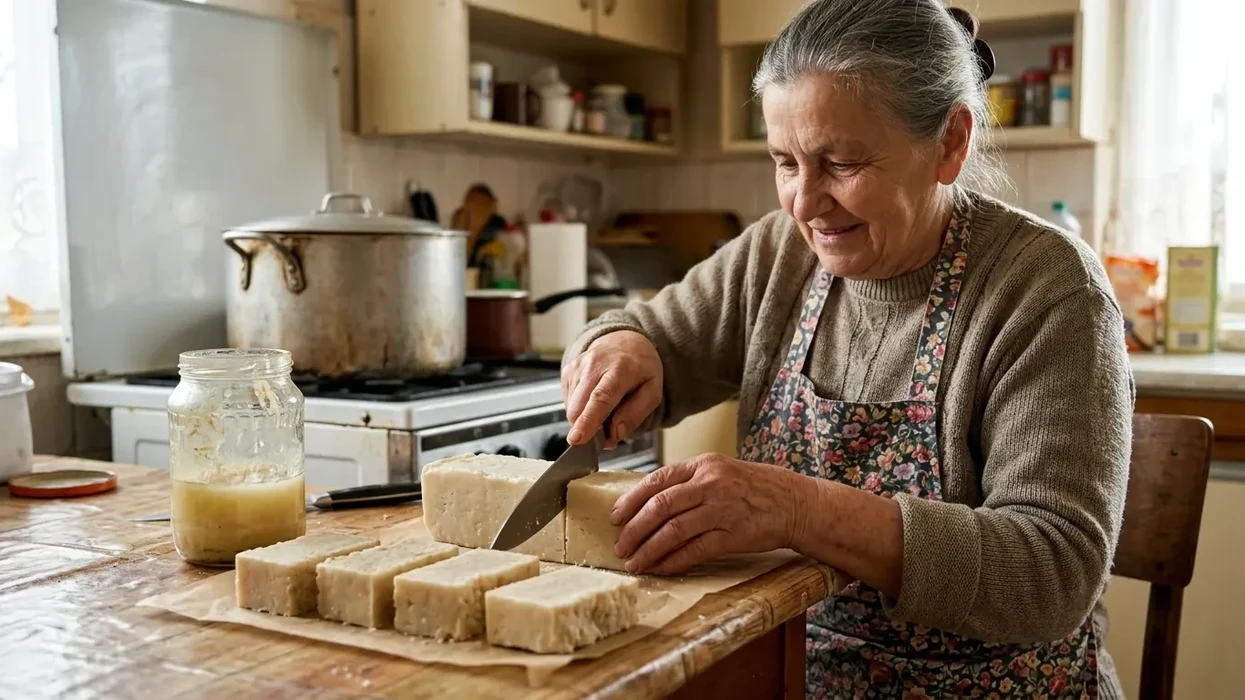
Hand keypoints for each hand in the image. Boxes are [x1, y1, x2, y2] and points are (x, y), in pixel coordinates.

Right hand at [562, 330, 662, 447]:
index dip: (588, 421)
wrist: (625, 342)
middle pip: (580, 407)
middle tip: (606, 433)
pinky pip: (569, 403)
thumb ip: (635, 414)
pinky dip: (581, 410)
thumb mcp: (653, 392)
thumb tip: (615, 434)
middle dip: (588, 429)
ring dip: (586, 419)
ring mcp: (578, 367)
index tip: (577, 439)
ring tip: (605, 410)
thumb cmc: (640, 369)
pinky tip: (594, 400)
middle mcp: (594, 365)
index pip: (601, 398)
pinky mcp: (567, 371)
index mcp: (620, 369)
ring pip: (572, 409)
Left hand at [610, 454, 809, 574]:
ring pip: (674, 530)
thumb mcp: (720, 472)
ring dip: (649, 550)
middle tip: (620, 545)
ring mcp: (723, 509)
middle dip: (634, 529)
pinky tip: (661, 568)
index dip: (631, 500)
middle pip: (660, 506)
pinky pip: (695, 550)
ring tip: (635, 562)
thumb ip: (688, 483)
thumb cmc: (754, 488)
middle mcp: (711, 484)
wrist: (795, 502)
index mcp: (703, 465)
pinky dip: (673, 561)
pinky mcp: (734, 535)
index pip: (657, 480)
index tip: (615, 517)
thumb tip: (648, 503)